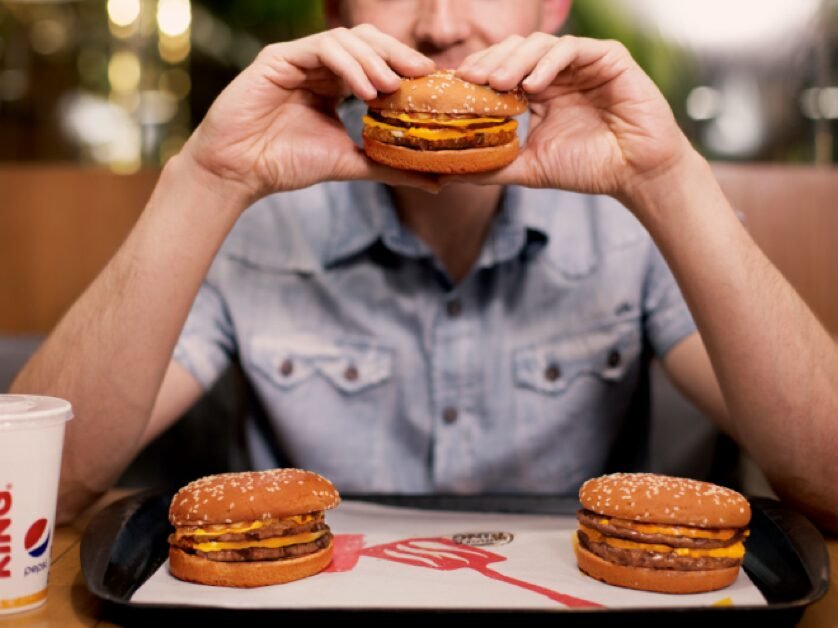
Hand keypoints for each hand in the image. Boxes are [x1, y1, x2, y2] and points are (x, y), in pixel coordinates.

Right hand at [181, 25, 436, 204]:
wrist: (240, 172)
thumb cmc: (286, 163)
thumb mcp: (350, 162)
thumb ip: (390, 166)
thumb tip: (437, 182)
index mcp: (335, 83)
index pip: (377, 61)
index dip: (405, 67)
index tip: (433, 83)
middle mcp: (319, 66)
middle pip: (367, 42)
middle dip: (397, 54)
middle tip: (423, 73)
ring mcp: (298, 58)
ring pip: (346, 40)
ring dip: (374, 60)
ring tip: (392, 87)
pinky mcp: (278, 57)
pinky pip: (321, 49)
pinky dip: (348, 65)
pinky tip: (365, 89)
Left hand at [452, 34, 695, 202]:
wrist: (635, 172)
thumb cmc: (588, 168)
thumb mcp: (530, 168)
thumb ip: (493, 167)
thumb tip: (449, 174)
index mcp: (537, 91)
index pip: (500, 70)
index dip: (476, 73)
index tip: (453, 87)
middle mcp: (556, 72)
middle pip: (513, 51)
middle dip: (489, 62)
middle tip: (470, 80)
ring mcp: (581, 62)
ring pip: (539, 45)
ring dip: (514, 60)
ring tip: (497, 83)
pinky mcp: (608, 57)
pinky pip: (571, 49)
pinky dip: (548, 63)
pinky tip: (532, 84)